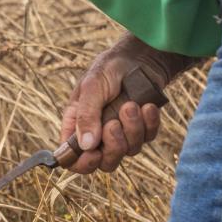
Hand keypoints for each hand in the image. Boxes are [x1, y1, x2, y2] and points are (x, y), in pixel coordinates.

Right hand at [60, 44, 169, 174]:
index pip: (72, 157)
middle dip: (112, 146)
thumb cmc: (108, 69)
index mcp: (77, 124)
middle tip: (114, 124)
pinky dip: (149, 124)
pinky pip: (148, 138)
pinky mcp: (142, 129)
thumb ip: (86, 116)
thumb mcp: (92, 88)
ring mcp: (122, 133)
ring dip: (131, 129)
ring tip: (131, 105)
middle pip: (104, 162)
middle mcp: (98, 133)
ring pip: (128, 151)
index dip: (82, 163)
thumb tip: (85, 146)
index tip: (93, 154)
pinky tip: (147, 106)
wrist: (139, 58)